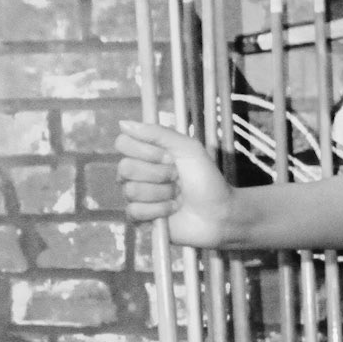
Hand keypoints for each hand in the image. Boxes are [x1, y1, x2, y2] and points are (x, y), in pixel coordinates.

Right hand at [117, 121, 233, 249]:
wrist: (219, 212)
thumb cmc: (207, 179)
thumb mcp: (188, 148)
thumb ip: (158, 133)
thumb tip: (123, 123)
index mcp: (147, 153)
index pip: (123, 143)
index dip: (146, 151)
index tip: (170, 157)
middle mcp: (138, 173)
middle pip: (125, 167)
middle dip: (157, 174)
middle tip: (177, 178)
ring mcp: (137, 196)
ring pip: (131, 190)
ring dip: (161, 193)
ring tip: (178, 195)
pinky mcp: (140, 218)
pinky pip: (134, 211)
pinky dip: (158, 210)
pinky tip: (172, 210)